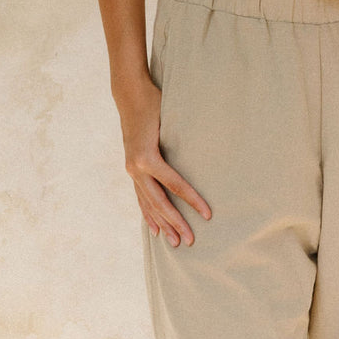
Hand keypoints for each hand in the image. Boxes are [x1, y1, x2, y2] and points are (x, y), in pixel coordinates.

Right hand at [118, 77, 210, 246]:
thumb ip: (181, 140)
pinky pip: (140, 197)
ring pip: (149, 204)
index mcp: (147, 157)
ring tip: (175, 242)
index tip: (207, 214)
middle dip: (176, 222)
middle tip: (191, 241)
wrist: (131, 95)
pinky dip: (148, 214)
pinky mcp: (131, 169)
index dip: (192, 201)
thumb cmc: (156, 103)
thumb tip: (206, 155)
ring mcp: (132, 170)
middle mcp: (137, 168)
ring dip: (163, 224)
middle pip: (160, 202)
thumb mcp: (170, 119)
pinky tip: (155, 229)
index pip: (175, 185)